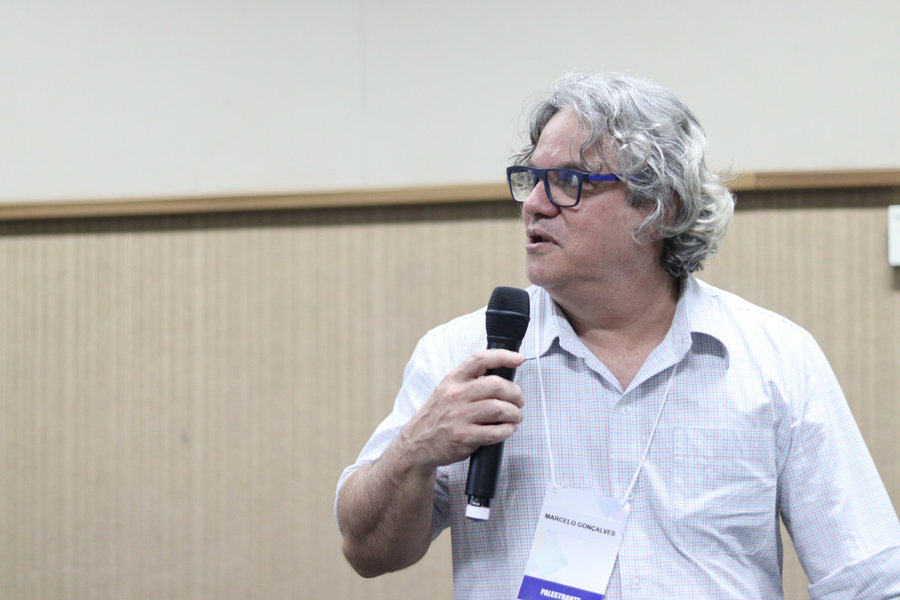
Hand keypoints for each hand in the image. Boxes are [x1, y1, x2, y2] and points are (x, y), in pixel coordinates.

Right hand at [395, 349, 524, 471]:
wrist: (416, 444)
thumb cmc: (437, 416)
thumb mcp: (446, 390)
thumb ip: (468, 381)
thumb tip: (502, 376)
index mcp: (453, 380)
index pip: (480, 359)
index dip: (502, 356)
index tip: (518, 359)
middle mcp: (455, 395)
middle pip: (496, 385)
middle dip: (515, 393)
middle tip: (519, 401)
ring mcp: (459, 416)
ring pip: (498, 408)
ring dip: (514, 413)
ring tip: (516, 416)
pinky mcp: (463, 437)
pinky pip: (495, 432)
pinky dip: (508, 430)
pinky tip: (508, 429)